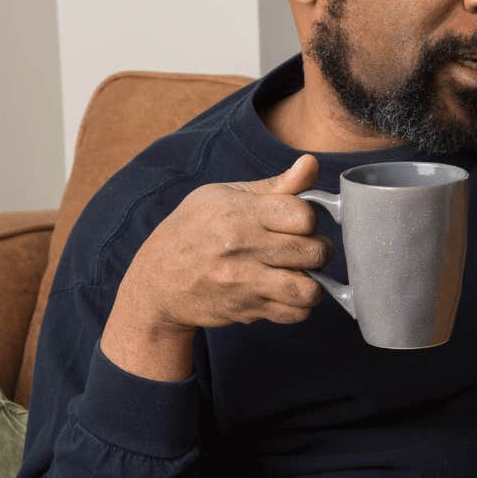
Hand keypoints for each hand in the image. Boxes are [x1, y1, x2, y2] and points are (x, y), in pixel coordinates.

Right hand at [103, 156, 331, 378]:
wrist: (157, 282)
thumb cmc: (192, 230)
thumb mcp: (224, 196)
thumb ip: (274, 186)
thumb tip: (310, 163)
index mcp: (239, 213)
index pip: (302, 214)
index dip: (309, 217)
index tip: (299, 221)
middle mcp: (241, 249)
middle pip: (312, 251)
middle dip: (319, 249)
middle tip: (308, 248)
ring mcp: (244, 283)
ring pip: (307, 289)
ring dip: (314, 281)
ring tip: (302, 273)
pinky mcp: (246, 310)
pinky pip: (294, 314)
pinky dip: (299, 305)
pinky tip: (287, 291)